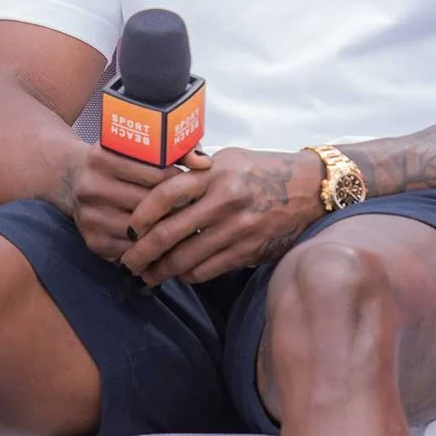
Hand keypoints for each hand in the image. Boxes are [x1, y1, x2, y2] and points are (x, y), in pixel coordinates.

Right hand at [62, 146, 182, 261]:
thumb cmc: (117, 161)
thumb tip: (203, 163)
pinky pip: (133, 250)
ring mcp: (90, 216)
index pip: (155, 173)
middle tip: (194, 206)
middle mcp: (91, 186)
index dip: (179, 179)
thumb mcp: (137, 146)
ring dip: (166, 228)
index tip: (190, 182)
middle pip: (150, 204)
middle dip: (176, 206)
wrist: (72, 180)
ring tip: (182, 222)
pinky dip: (150, 247)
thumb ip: (175, 149)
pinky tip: (163, 240)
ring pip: (144, 230)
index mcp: (103, 157)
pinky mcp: (93, 241)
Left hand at [116, 147, 323, 286]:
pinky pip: (208, 270)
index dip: (141, 214)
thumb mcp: (228, 159)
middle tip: (127, 262)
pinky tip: (179, 274)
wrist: (309, 188)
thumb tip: (157, 190)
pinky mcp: (248, 250)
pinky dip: (188, 275)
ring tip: (147, 274)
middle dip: (142, 252)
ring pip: (186, 259)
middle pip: (169, 233)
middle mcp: (224, 201)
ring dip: (161, 271)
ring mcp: (237, 229)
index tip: (128, 227)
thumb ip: (195, 173)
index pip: (166, 194)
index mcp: (215, 174)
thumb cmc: (262, 170)